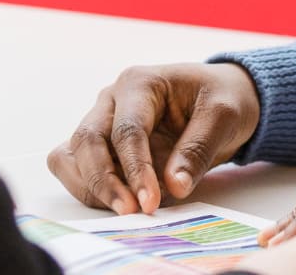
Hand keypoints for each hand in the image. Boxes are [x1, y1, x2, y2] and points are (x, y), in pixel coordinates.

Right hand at [48, 62, 260, 214]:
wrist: (221, 98)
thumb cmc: (222, 99)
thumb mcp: (223, 116)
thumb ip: (198, 149)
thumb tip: (174, 186)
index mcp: (140, 84)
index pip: (126, 130)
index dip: (135, 169)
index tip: (150, 202)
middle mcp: (111, 100)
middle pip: (87, 141)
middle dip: (104, 182)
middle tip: (131, 213)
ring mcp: (102, 121)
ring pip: (72, 155)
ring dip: (91, 187)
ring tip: (126, 211)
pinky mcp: (101, 145)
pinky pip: (75, 167)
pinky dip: (88, 188)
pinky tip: (119, 202)